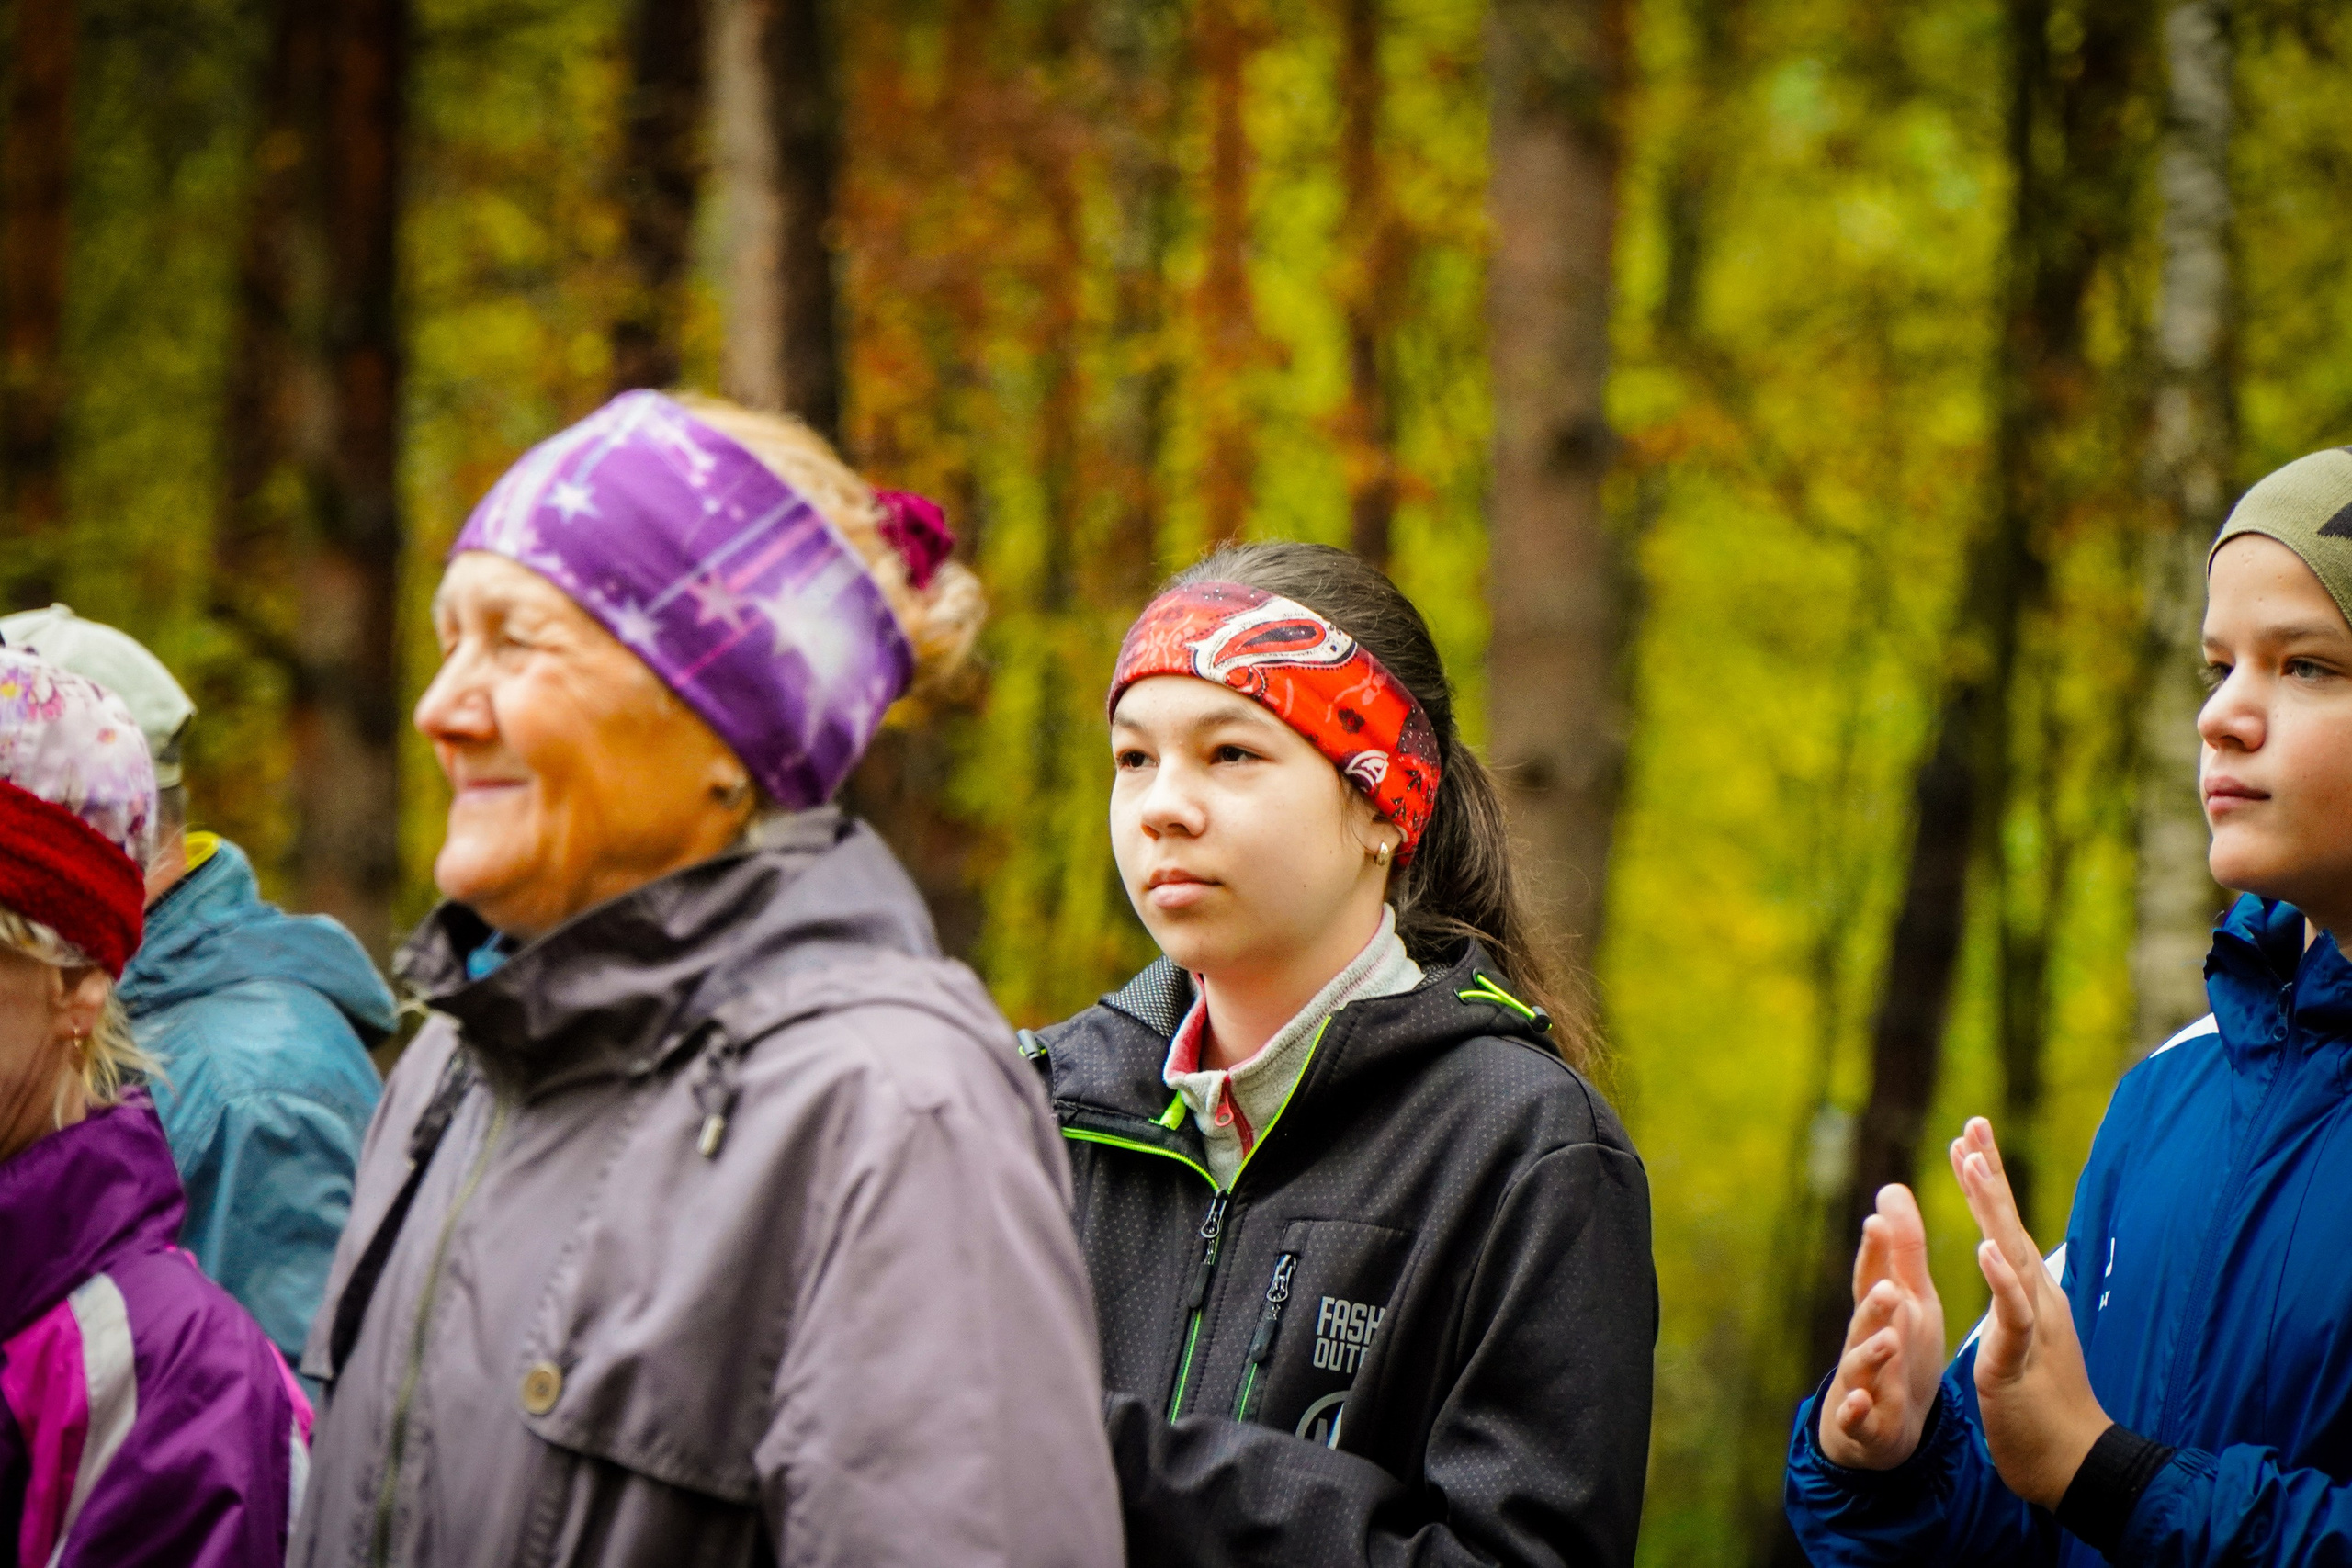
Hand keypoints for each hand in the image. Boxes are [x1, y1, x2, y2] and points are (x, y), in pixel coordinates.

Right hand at [1818, 1183, 1945, 1468]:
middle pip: (1865, 1319)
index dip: (1875, 1252)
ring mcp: (1862, 1382)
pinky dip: (1857, 1411)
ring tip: (1887, 1340)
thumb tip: (1892, 1188)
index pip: (1874, 1277)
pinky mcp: (1865, 1423)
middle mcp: (1864, 1341)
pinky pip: (1858, 1418)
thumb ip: (1902, 1249)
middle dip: (1875, 1303)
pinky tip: (1863, 1403)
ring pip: (1861, 1366)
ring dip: (1870, 1353)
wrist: (1881, 1424)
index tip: (1879, 1219)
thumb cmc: (1898, 1349)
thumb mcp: (1909, 1299)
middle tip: (1890, 1285)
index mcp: (1879, 1313)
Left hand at [1952, 1117, 2109, 1508]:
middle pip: (2009, 1224)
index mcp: (2030, 1294)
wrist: (2073, 1462)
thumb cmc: (2044, 1404)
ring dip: (1990, 1207)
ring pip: (2011, 1255)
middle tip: (1972, 1123)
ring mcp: (2034, 1324)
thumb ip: (2015, 1300)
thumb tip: (2008, 1265)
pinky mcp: (2023, 1357)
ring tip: (1969, 1162)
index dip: (1986, 1182)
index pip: (2004, 1226)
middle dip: (1988, 1173)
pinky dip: (2001, 1278)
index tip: (1967, 1137)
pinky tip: (1986, 1247)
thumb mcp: (2023, 1338)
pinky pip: (2014, 1312)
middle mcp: (2037, 1298)